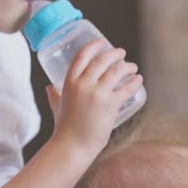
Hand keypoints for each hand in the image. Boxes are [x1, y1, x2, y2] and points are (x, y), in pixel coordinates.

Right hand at [46, 40, 142, 155]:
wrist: (72, 146)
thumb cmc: (64, 128)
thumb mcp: (57, 106)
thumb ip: (54, 95)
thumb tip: (49, 87)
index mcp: (69, 83)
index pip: (82, 57)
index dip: (93, 46)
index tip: (102, 42)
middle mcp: (83, 85)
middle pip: (101, 61)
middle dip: (114, 54)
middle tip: (122, 53)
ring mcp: (97, 94)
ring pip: (116, 72)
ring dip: (127, 67)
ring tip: (132, 67)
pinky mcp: (110, 105)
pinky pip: (126, 88)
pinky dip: (134, 82)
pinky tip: (139, 79)